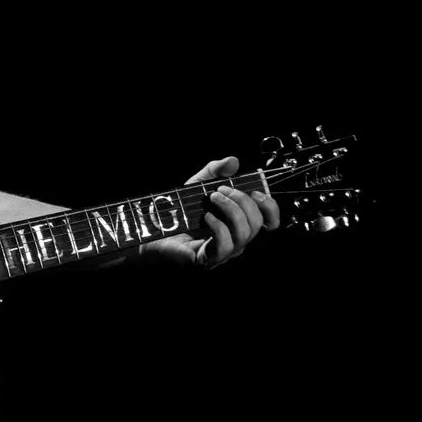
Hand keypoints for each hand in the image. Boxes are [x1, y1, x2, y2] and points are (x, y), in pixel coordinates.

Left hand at [141, 156, 277, 269]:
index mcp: (239, 224)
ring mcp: (223, 253)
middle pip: (257, 224)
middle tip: (221, 190)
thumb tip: (233, 161)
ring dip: (231, 210)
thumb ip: (216, 171)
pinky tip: (206, 217)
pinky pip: (225, 245)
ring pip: (244, 235)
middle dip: (243, 201)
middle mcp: (236, 240)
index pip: (269, 222)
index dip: (270, 207)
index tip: (256, 191)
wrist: (152, 231)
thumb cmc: (178, 212)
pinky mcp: (208, 260)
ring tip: (212, 198)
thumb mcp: (198, 184)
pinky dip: (219, 227)